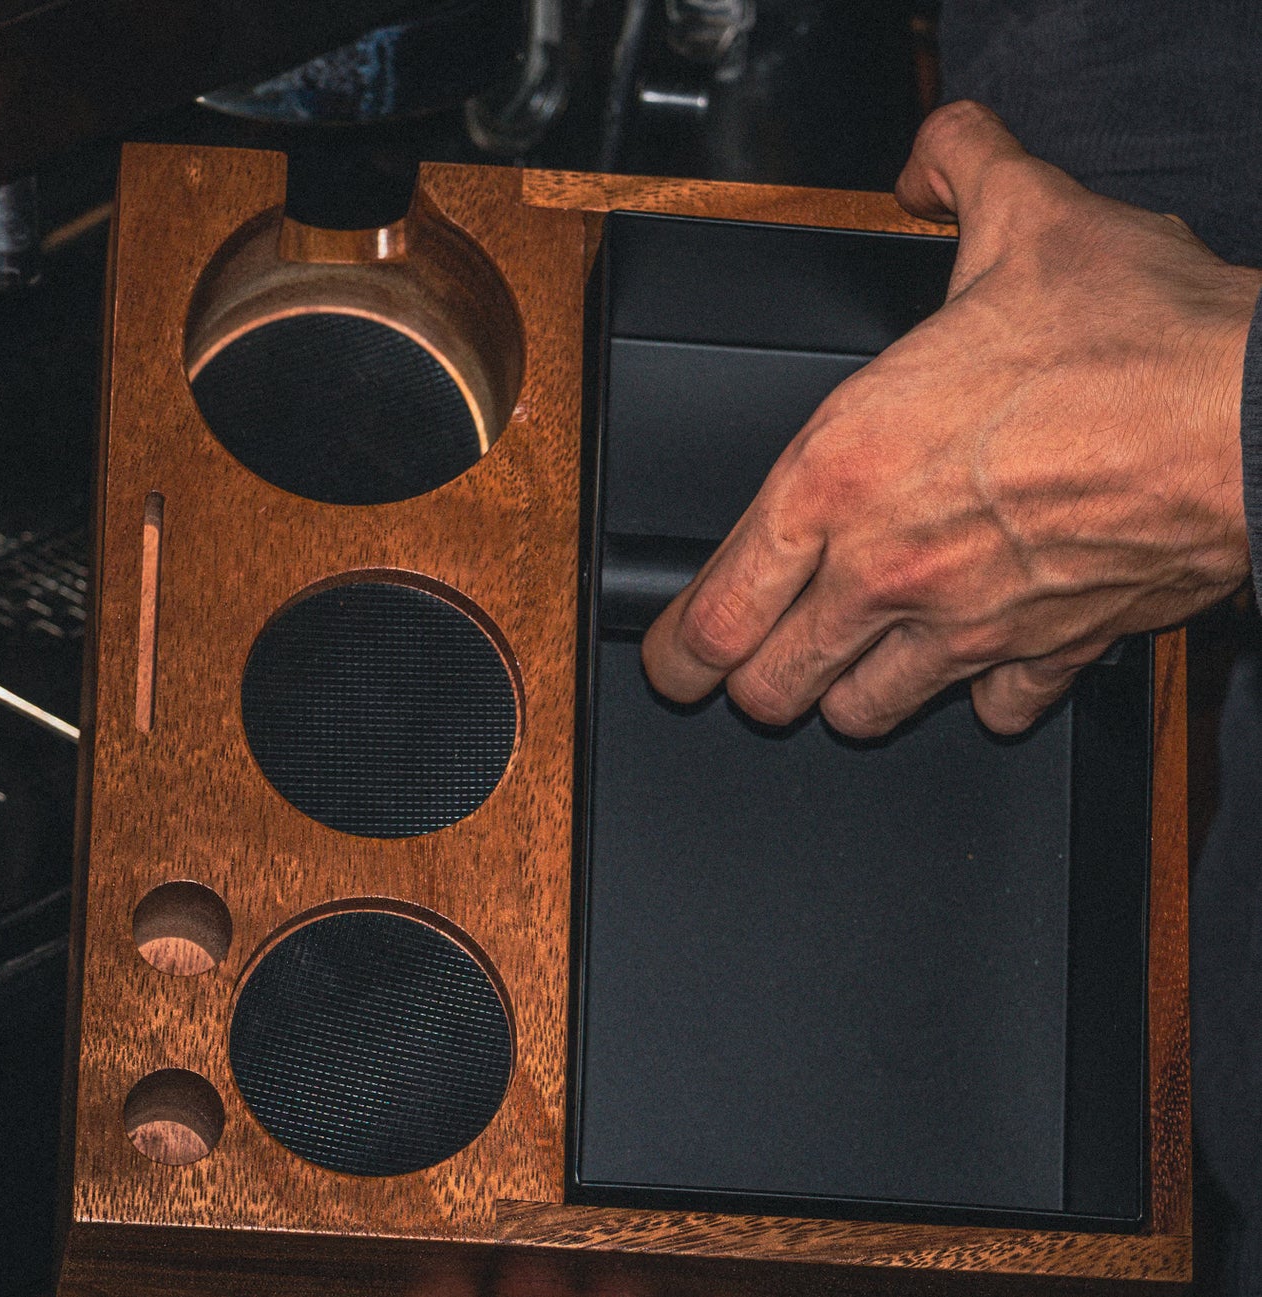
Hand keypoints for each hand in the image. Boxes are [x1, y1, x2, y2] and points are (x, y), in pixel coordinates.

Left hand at [640, 100, 1261, 736]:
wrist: (1261, 416)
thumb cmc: (1138, 339)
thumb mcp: (1025, 218)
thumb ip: (957, 170)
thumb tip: (931, 156)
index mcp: (840, 474)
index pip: (714, 609)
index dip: (675, 649)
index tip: (673, 658)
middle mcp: (888, 567)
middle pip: (772, 687)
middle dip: (753, 681)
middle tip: (756, 663)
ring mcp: (967, 624)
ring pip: (864, 714)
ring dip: (849, 694)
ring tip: (852, 661)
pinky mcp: (1050, 652)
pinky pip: (992, 712)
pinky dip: (981, 696)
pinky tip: (981, 656)